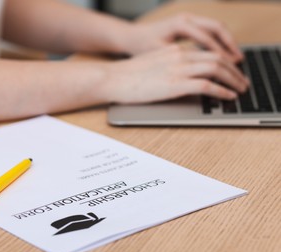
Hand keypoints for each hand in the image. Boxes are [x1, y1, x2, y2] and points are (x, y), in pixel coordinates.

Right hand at [104, 45, 248, 103]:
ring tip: (240, 89)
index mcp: (174, 51)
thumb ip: (169, 66)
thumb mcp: (151, 65)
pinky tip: (228, 96)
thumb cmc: (127, 76)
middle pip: (217, 58)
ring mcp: (178, 69)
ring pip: (217, 68)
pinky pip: (206, 85)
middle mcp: (180, 56)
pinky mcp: (175, 84)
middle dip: (234, 70)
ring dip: (233, 79)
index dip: (224, 61)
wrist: (112, 78)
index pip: (208, 52)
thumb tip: (180, 77)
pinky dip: (221, 90)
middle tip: (242, 80)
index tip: (231, 71)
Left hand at [127, 13, 242, 62]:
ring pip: (215, 27)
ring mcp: (188, 19)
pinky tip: (223, 55)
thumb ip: (179, 58)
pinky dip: (218, 42)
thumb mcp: (159, 53)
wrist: (131, 37)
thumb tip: (199, 68)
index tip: (230, 67)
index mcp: (180, 24)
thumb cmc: (141, 46)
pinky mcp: (188, 24)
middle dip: (230, 44)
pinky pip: (209, 31)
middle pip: (217, 27)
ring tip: (236, 58)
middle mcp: (186, 18)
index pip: (206, 38)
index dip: (220, 53)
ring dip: (227, 42)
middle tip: (240, 61)